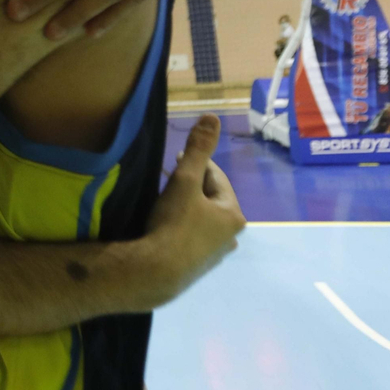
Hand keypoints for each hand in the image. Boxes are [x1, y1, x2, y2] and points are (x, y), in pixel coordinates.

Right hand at [145, 116, 245, 302]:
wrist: (156, 273)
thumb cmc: (174, 225)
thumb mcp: (184, 181)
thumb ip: (198, 149)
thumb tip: (212, 116)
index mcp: (233, 215)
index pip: (216, 178)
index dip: (196, 164)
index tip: (175, 158)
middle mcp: (230, 237)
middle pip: (210, 200)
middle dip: (191, 187)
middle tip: (167, 179)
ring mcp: (214, 255)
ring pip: (201, 221)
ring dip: (187, 208)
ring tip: (163, 203)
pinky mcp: (196, 269)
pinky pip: (191, 238)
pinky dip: (181, 228)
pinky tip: (163, 228)